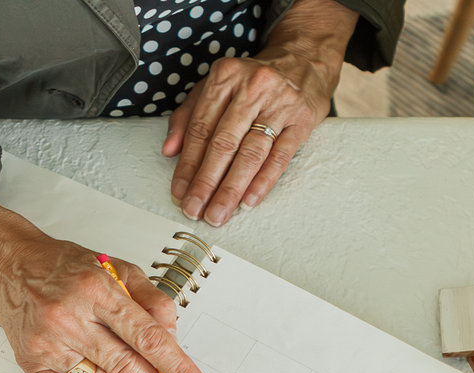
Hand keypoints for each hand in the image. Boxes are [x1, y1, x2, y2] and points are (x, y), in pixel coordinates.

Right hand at [0, 158, 210, 372]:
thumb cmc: (64, 267)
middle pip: (125, 366)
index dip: (175, 366)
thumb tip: (173, 338)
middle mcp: (70, 318)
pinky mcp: (32, 364)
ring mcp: (49, 344)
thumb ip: (149, 299)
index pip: (145, 335)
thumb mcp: (114, 267)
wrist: (7, 265)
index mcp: (96, 290)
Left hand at [162, 0, 356, 226]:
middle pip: (224, 143)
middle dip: (206, 181)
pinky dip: (263, 181)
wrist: (304, 59)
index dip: (187, 164)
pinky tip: (249, 201)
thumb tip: (169, 150)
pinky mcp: (302, 119)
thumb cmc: (253, 79)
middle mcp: (252, 87)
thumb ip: (188, 114)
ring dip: (231, 188)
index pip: (200, 128)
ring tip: (218, 212)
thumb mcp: (216, 86)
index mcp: (225, 77)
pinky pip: (280, 156)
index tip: (179, 192)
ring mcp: (280, 103)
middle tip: (195, 209)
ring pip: (251, 153)